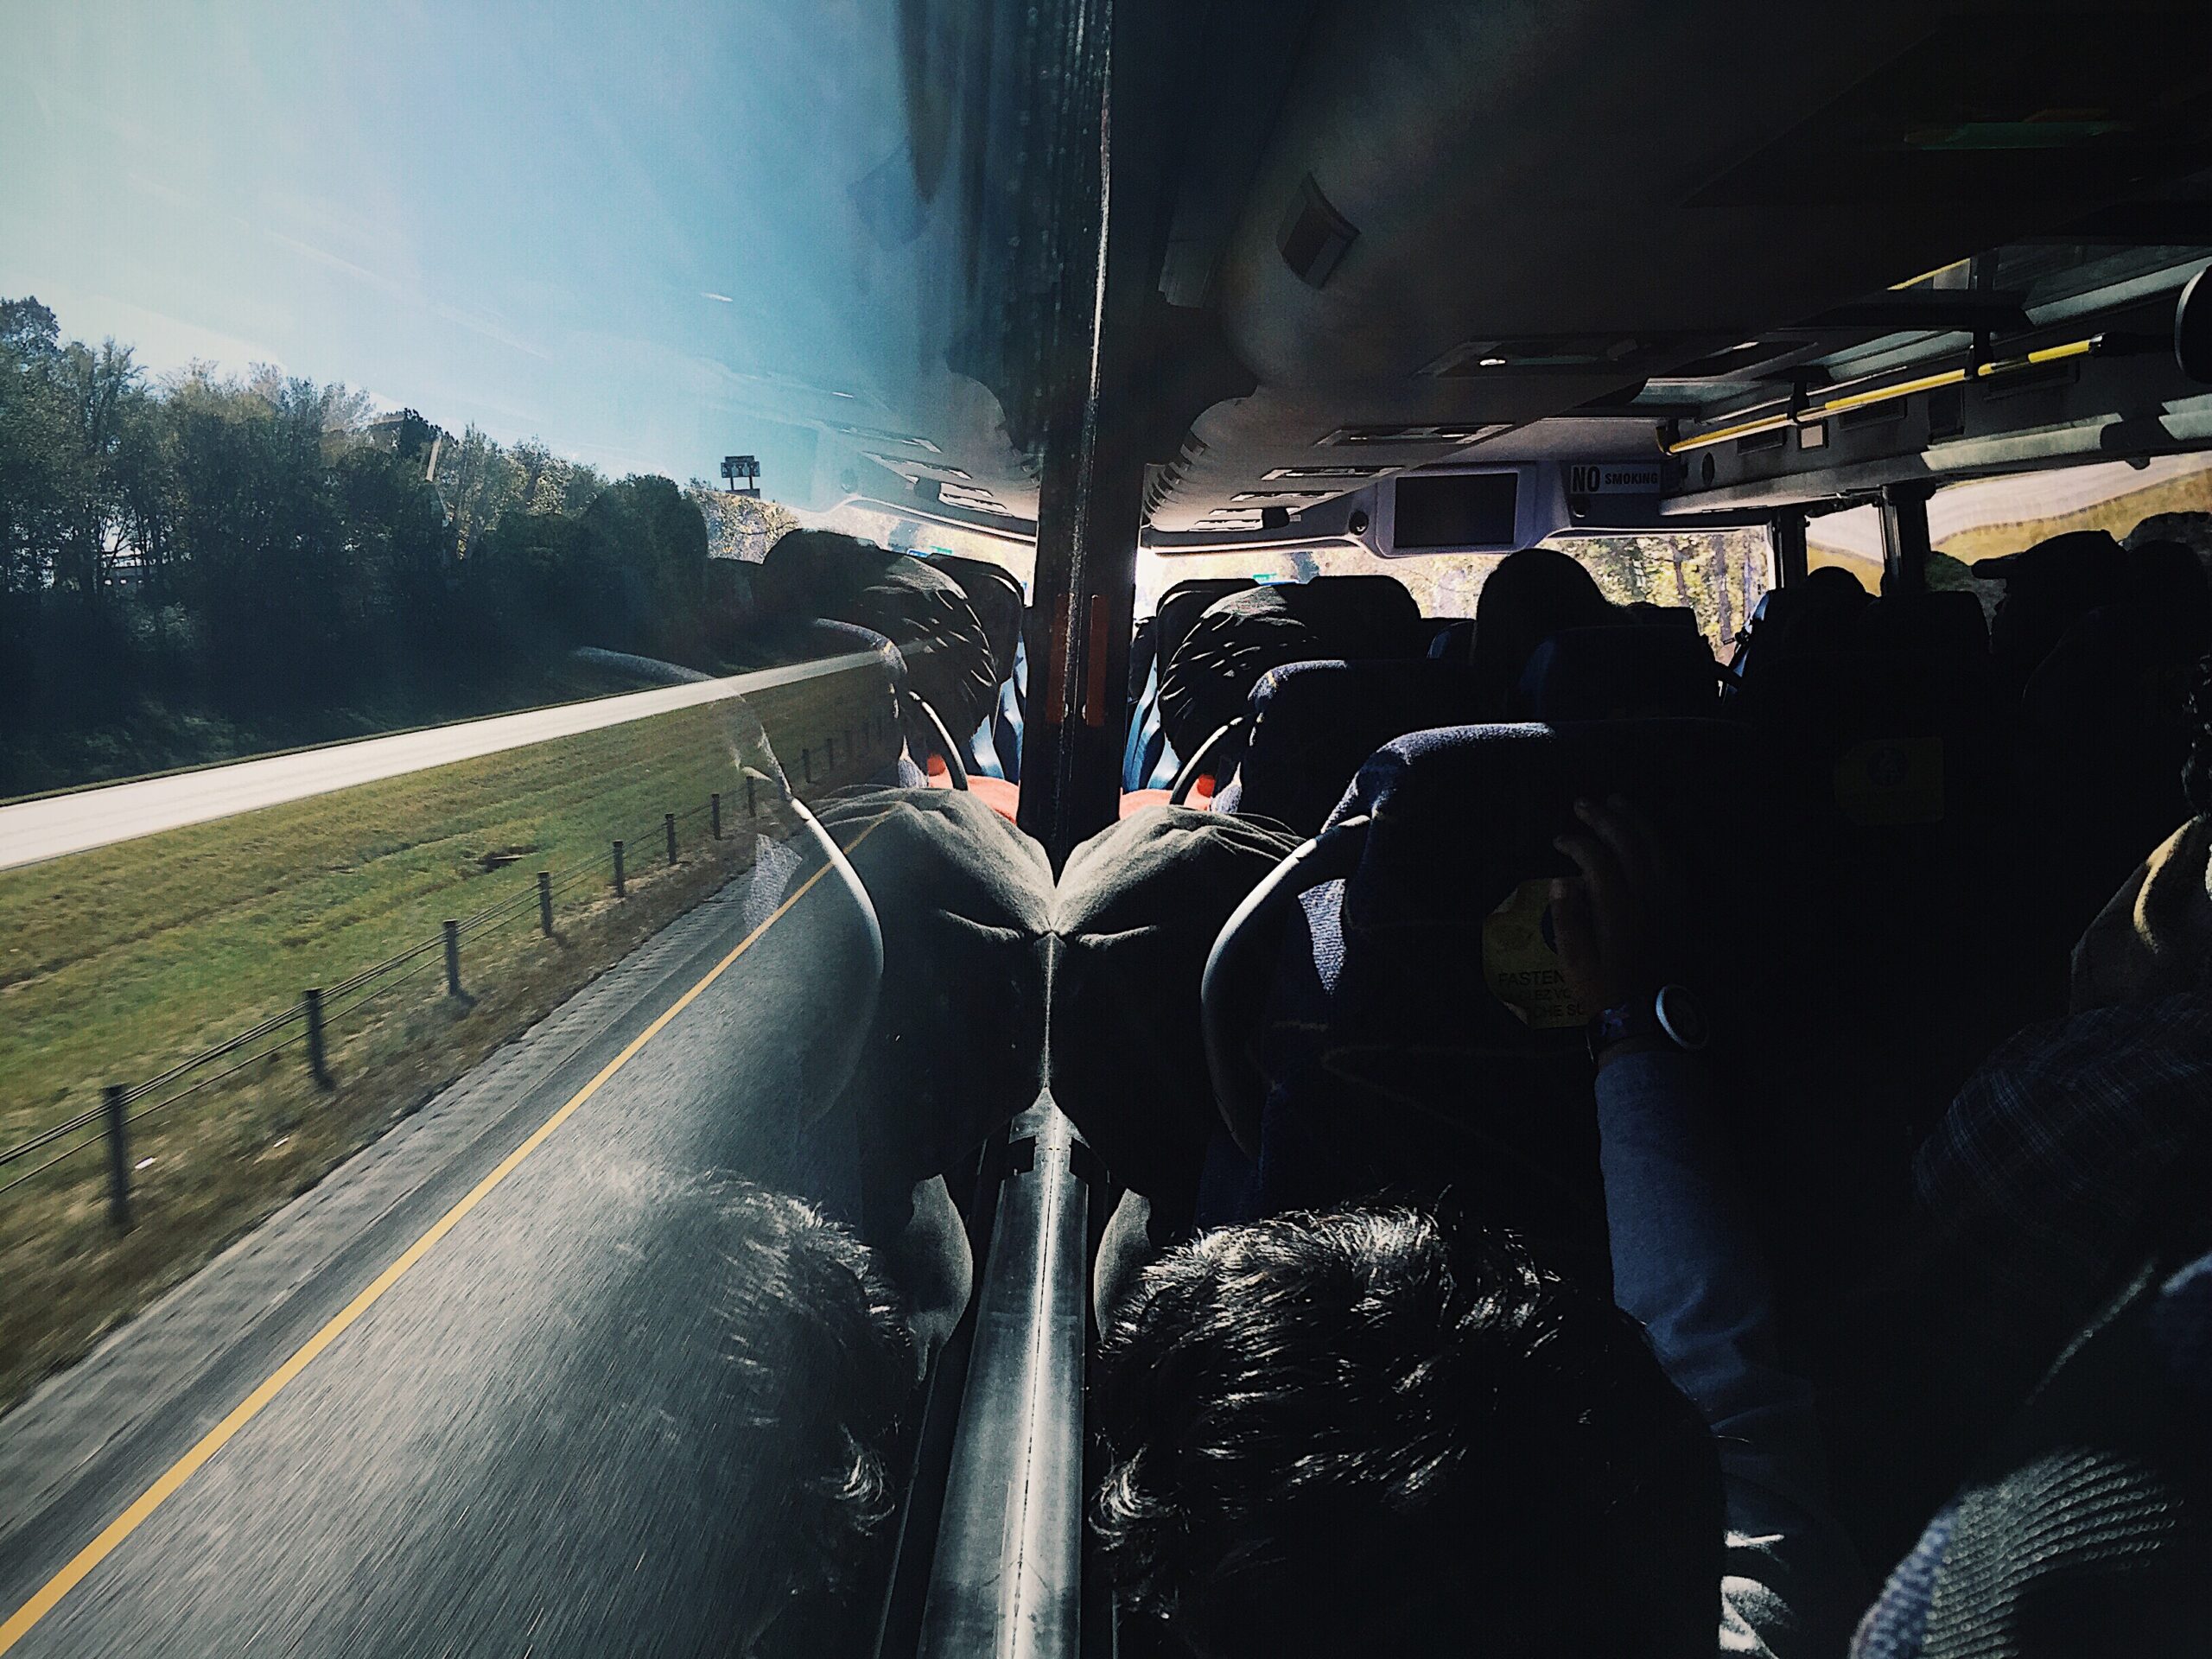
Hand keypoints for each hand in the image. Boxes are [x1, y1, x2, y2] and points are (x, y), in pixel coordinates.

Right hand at [1550, 795, 1674, 1019]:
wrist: (1645, 1012)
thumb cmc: (1602, 987)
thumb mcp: (1574, 961)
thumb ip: (1567, 919)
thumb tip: (1560, 881)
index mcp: (1618, 909)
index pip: (1599, 860)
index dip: (1577, 843)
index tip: (1558, 841)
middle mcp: (1647, 897)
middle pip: (1629, 844)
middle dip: (1604, 818)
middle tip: (1582, 804)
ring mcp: (1667, 900)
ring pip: (1656, 847)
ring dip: (1635, 820)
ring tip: (1617, 802)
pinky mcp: (1679, 906)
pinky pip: (1674, 863)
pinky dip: (1659, 842)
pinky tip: (1648, 834)